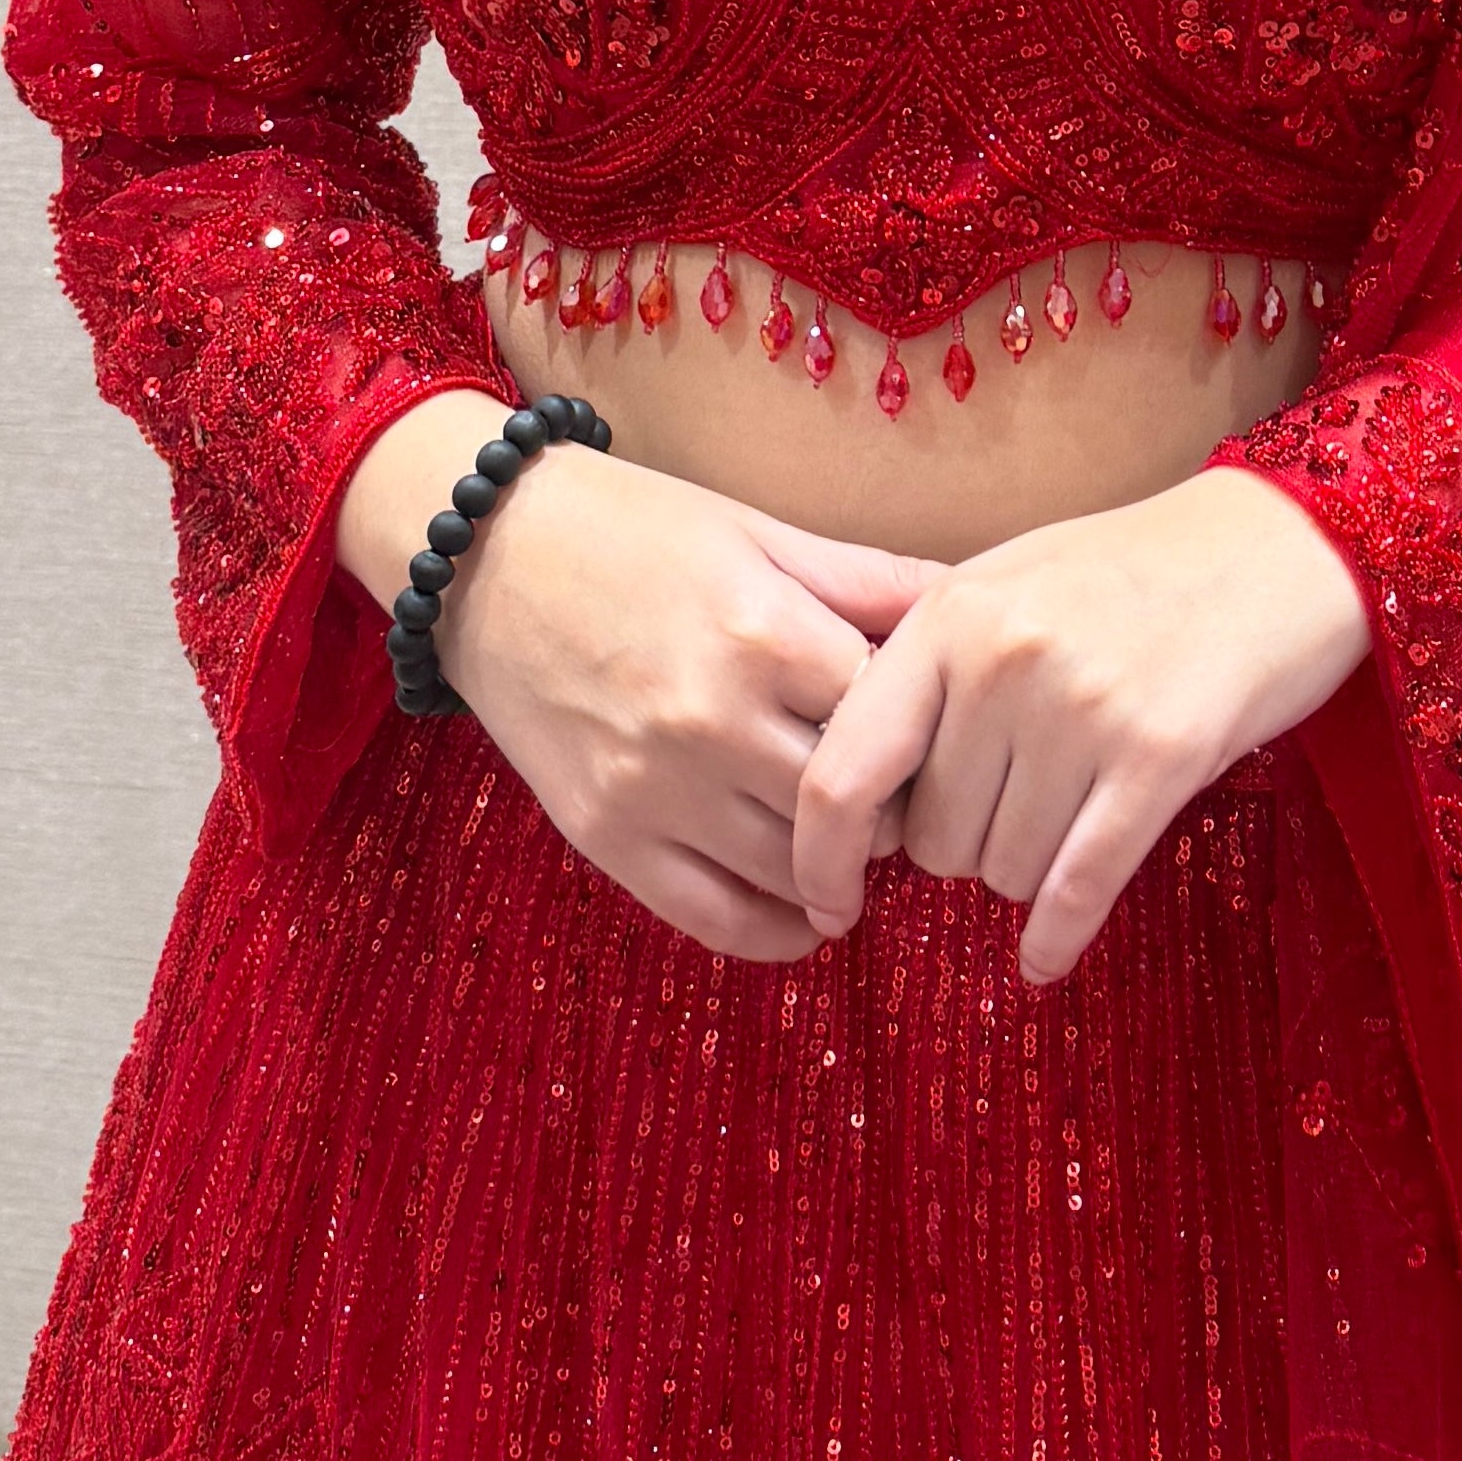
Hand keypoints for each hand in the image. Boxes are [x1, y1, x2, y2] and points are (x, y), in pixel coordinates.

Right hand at [337, 397, 936, 962]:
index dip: (926, 733)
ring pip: (796, 872)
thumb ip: (870, 581)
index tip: (935, 736)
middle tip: (905, 800)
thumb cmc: (634, 530)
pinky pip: (716, 918)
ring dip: (843, 871)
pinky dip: (778, 931)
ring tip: (856, 845)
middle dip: (892, 809)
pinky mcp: (606, 836)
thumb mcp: (759, 533)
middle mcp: (711, 719)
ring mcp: (653, 787)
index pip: (892, 719)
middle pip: (854, 807)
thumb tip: (975, 604)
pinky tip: (807, 913)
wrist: (486, 555)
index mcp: (763, 632)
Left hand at [789, 465, 1371, 987]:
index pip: (842, 771)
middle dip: (963, 846)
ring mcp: (1084, 709)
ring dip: (1028, 869)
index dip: (820, 857)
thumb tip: (854, 795)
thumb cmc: (1130, 571)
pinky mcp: (1161, 756)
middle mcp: (1004, 662)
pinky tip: (1045, 959)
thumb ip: (926, 671)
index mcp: (947, 618)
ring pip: (1006, 870)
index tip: (827, 901)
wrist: (1276, 544)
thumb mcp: (1006, 587)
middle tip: (1018, 803)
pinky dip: (1057, 938)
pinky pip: (1080, 886)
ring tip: (1075, 804)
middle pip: (933, 839)